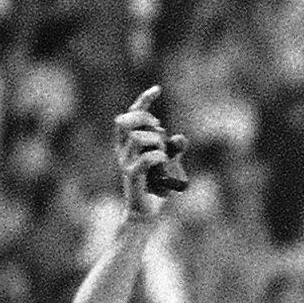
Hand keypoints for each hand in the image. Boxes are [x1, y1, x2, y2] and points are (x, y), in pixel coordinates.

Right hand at [115, 85, 187, 217]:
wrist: (147, 213)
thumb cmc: (156, 188)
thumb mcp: (169, 165)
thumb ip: (174, 150)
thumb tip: (180, 138)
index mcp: (128, 143)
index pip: (132, 114)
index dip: (144, 100)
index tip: (158, 89)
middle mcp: (122, 150)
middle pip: (127, 121)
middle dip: (147, 120)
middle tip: (160, 131)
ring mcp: (125, 162)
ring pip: (138, 138)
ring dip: (156, 142)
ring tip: (162, 154)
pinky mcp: (132, 176)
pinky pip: (146, 159)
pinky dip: (158, 156)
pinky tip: (163, 161)